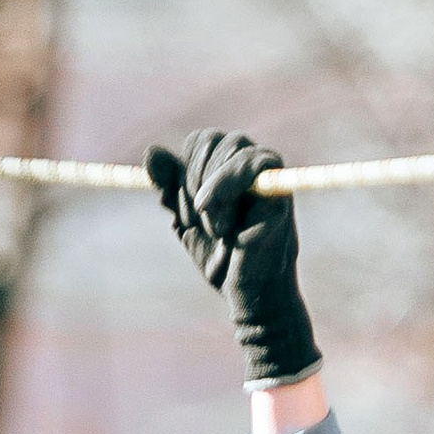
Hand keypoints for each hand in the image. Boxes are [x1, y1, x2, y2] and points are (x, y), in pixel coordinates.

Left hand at [145, 127, 320, 386]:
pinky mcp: (281, 193)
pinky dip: (226, 189)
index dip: (184, 169)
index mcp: (230, 163)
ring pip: (232, 151)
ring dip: (212, 192)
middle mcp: (253, 161)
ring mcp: (270, 175)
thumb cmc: (219, 256)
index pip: (201, 140)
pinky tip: (220, 222)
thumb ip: (169, 186)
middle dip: (194, 180)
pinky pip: (251, 169)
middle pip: (214, 140)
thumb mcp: (185, 218)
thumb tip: (151, 152)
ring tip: (217, 229)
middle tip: (198, 220)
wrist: (245, 293)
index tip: (185, 209)